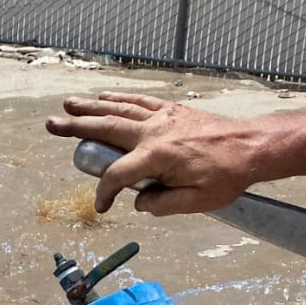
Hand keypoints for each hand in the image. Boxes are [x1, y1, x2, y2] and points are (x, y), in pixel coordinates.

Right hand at [46, 92, 264, 215]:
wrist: (254, 147)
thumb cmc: (228, 177)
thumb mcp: (195, 203)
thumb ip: (161, 206)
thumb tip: (139, 202)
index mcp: (156, 158)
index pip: (116, 176)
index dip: (104, 194)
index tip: (103, 207)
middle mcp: (154, 132)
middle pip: (106, 128)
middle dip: (76, 128)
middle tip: (51, 125)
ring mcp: (163, 118)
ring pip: (119, 109)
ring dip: (91, 107)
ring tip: (68, 104)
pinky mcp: (173, 110)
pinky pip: (140, 102)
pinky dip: (120, 98)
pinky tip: (104, 97)